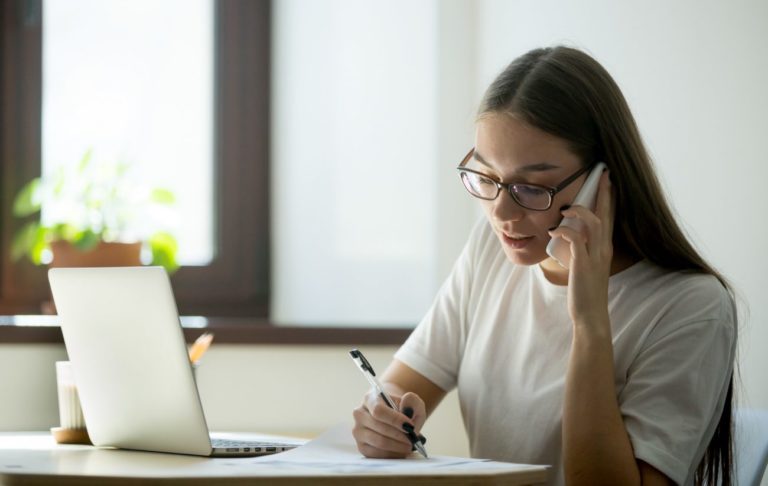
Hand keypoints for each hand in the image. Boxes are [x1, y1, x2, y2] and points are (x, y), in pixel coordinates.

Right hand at [352, 389, 425, 457]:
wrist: (394, 416)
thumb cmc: (403, 408)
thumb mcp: (412, 402)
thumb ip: (412, 401)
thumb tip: (406, 406)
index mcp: (370, 398)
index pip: (378, 410)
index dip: (394, 419)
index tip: (410, 426)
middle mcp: (359, 414)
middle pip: (378, 427)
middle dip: (399, 435)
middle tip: (413, 439)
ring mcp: (358, 431)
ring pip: (378, 442)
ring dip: (397, 446)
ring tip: (409, 445)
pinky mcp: (361, 446)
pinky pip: (376, 454)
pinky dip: (392, 454)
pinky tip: (401, 450)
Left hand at [548, 171, 613, 327]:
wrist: (590, 314)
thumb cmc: (585, 290)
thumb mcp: (585, 265)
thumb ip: (581, 249)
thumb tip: (568, 235)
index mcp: (604, 248)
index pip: (610, 217)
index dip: (609, 198)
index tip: (608, 181)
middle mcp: (603, 249)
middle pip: (606, 214)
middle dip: (603, 193)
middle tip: (602, 174)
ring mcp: (595, 256)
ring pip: (594, 223)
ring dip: (579, 211)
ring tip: (566, 209)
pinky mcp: (583, 264)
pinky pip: (575, 240)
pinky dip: (565, 232)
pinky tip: (555, 232)